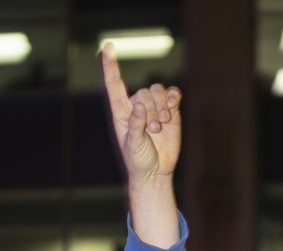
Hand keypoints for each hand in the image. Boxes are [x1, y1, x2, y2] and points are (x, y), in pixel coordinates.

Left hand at [101, 43, 181, 185]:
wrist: (156, 171)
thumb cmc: (138, 160)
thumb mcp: (133, 145)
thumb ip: (136, 126)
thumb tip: (139, 106)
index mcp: (122, 111)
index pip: (114, 84)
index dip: (110, 66)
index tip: (107, 47)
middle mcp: (137, 106)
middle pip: (145, 91)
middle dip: (152, 109)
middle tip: (154, 129)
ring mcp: (154, 107)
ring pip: (158, 91)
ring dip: (162, 106)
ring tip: (163, 124)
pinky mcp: (171, 111)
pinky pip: (173, 94)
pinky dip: (174, 97)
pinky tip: (174, 105)